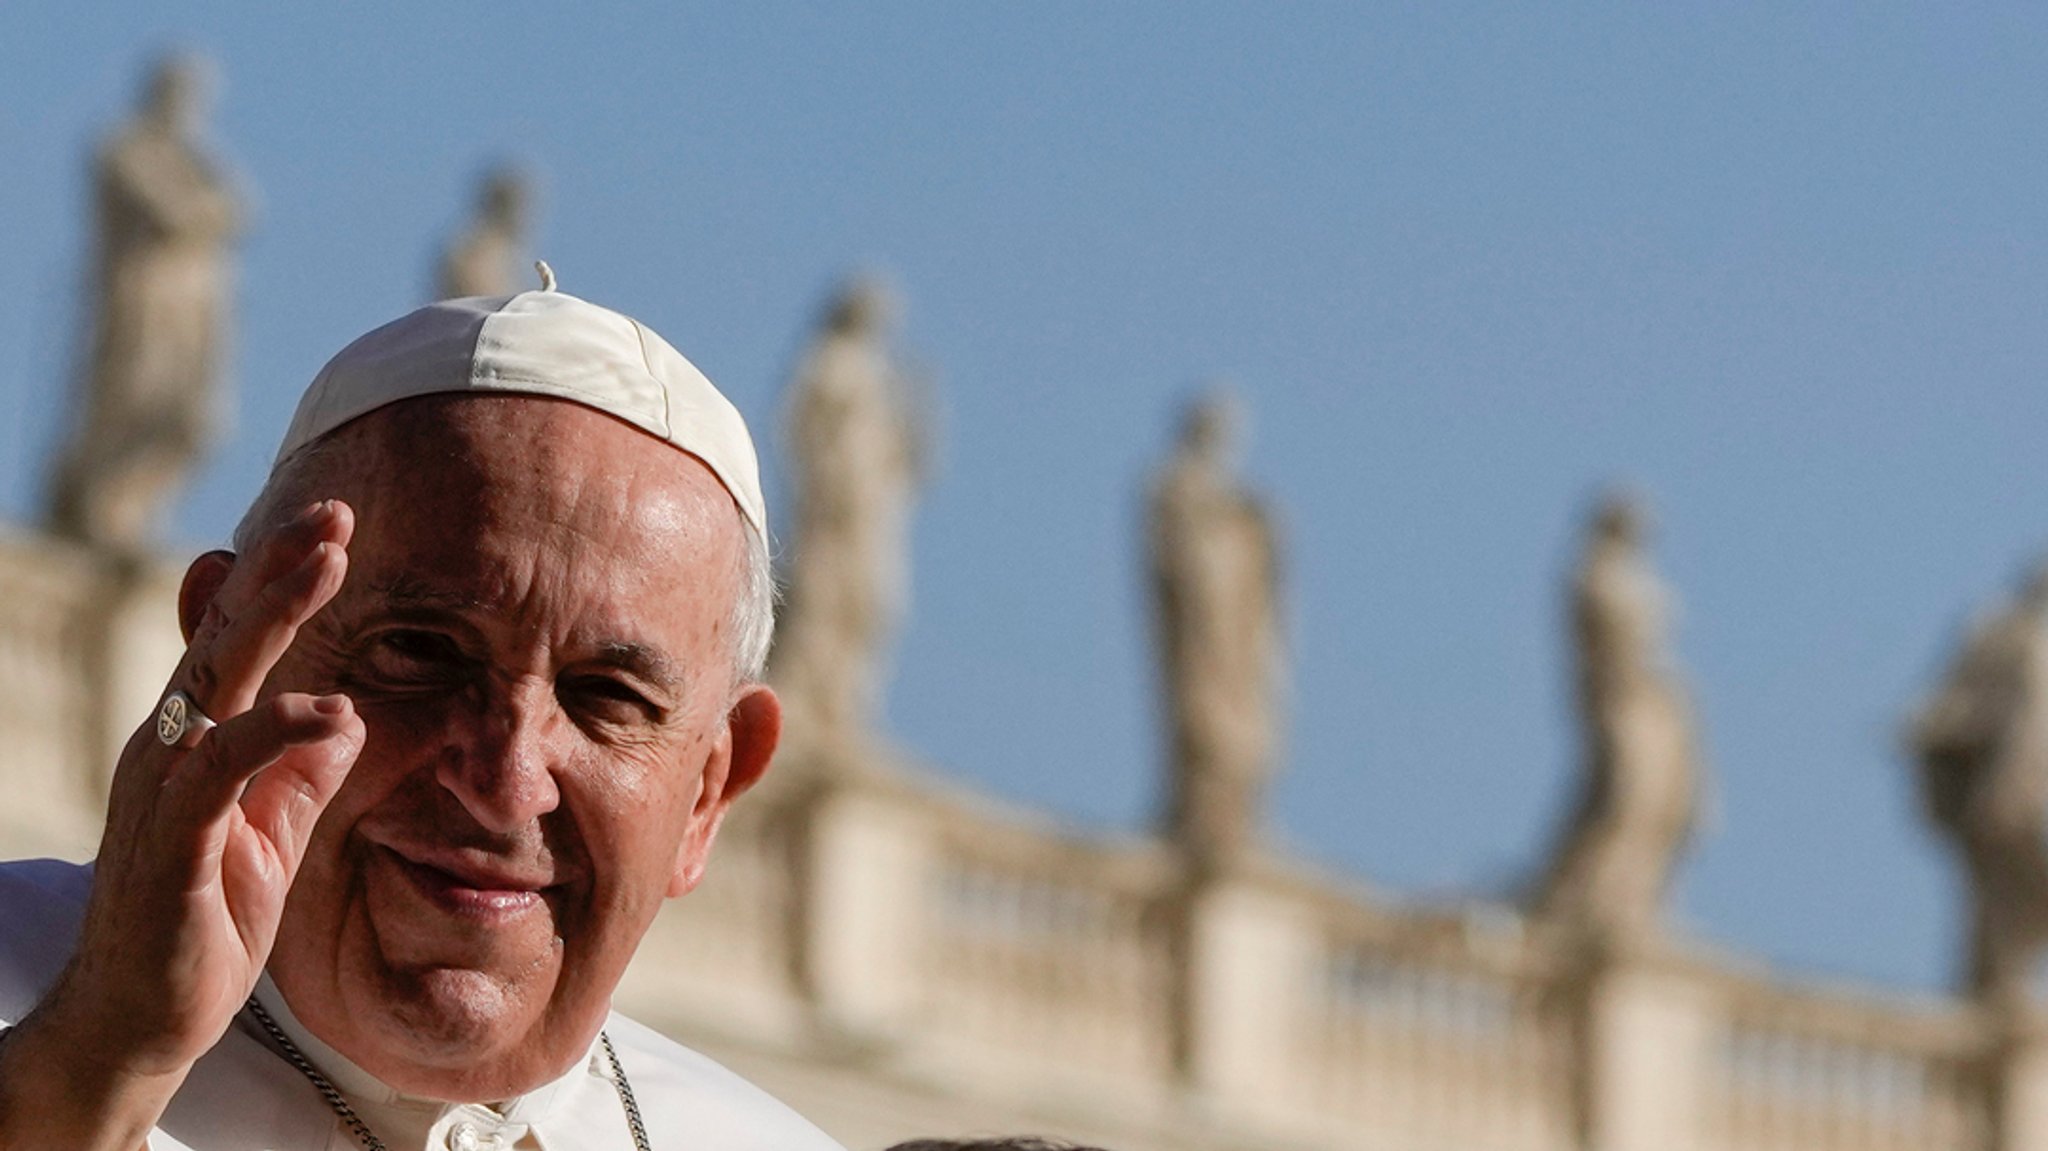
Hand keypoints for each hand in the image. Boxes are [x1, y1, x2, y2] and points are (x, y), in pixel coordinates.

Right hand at [0, 500, 363, 1148]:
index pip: (236, 643)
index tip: (334, 528)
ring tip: (331, 561)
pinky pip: (223, 767)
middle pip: (223, 636)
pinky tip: (331, 709)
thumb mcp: (274, 831)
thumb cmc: (207, 920)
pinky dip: (276, 730)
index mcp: (195, 741)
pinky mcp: (171, 841)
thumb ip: (302, 770)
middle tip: (335, 512)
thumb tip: (345, 711)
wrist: (141, 1020)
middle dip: (279, 568)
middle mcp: (169, 749)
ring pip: (216, 678)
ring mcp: (162, 790)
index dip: (278, 582)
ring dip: (273, 613)